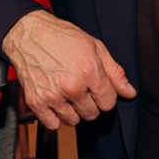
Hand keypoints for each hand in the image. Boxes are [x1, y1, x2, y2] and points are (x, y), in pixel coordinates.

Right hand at [3, 9, 134, 128]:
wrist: (29, 34)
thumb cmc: (61, 38)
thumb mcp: (95, 47)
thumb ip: (114, 72)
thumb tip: (129, 92)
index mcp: (89, 72)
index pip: (108, 103)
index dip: (105, 96)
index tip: (97, 88)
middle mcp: (72, 86)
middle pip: (92, 114)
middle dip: (90, 103)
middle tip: (80, 87)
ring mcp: (53, 96)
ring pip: (73, 121)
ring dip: (73, 111)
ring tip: (67, 93)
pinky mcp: (36, 102)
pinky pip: (53, 124)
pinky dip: (55, 117)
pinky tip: (55, 101)